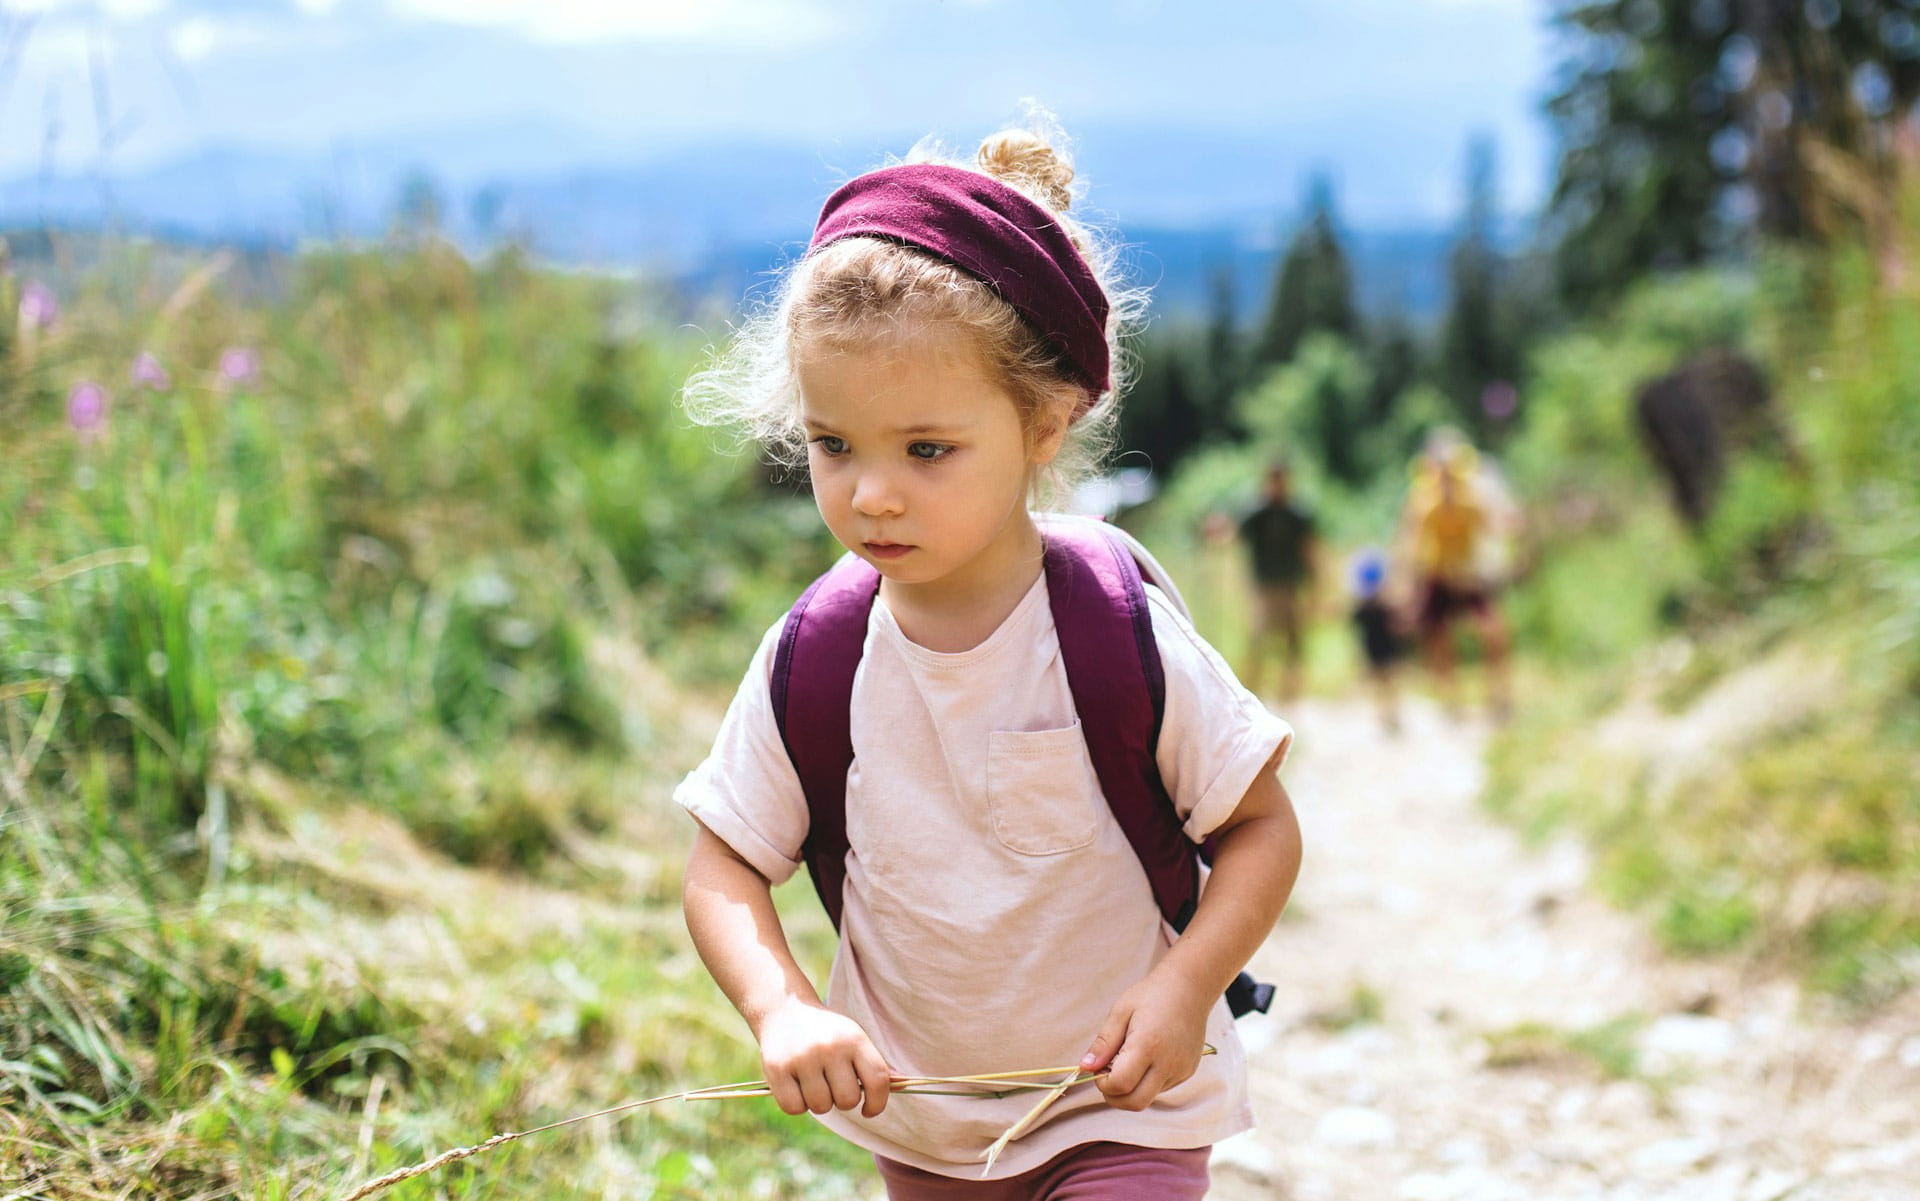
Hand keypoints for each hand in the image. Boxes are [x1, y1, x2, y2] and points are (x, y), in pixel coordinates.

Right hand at [755, 998, 892, 1117]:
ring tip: (813, 1081)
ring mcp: (802, 1058)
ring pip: (820, 1106)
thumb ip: (875, 1063)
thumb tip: (904, 1083)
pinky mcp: (777, 1069)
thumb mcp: (853, 1038)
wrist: (784, 1009)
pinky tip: (796, 1086)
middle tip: (832, 1085)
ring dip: (818, 1102)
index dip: (878, 1103)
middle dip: (842, 1100)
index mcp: (854, 1039)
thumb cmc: (826, 1032)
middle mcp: (830, 1047)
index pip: (877, 1081)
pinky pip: (794, 1108)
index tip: (869, 1110)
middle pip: (847, 1100)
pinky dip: (796, 1104)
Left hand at [1079, 968, 1213, 1110]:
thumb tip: (1086, 1067)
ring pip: (1148, 1098)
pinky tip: (1146, 1060)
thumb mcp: (1121, 1011)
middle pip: (1135, 1103)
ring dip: (1131, 1089)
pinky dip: (1147, 1083)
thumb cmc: (1152, 995)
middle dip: (1114, 1097)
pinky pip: (1161, 1089)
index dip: (1102, 1083)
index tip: (1098, 1069)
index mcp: (1148, 1045)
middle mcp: (1168, 1063)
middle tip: (1107, 1076)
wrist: (1190, 988)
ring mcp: (1181, 1070)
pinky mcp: (1188, 1072)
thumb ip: (1104, 1043)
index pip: (1120, 1085)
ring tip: (1128, 1062)